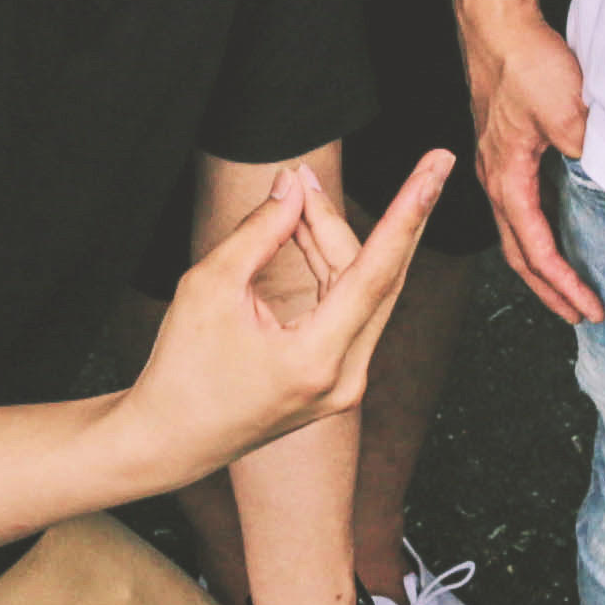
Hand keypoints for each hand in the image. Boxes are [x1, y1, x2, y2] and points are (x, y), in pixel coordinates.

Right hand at [128, 154, 453, 480]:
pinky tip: (303, 232)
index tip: (437, 168)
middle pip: (376, 278)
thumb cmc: (180, 369)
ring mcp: (345, 384)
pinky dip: (329, 268)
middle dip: (388, 216)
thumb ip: (260, 230)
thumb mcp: (210, 287)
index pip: (377, 272)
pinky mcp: (335, 380)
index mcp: (317, 360)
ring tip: (299, 194)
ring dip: (335, 239)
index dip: (408, 211)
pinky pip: (348, 310)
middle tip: (403, 163)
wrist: (167, 441)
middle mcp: (345, 378)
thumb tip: (293, 185)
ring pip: (364, 292)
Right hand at [463, 0, 602, 326]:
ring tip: (567, 281)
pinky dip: (537, 229)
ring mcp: (496, 162)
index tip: (590, 307)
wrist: (497, 18)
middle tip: (578, 313)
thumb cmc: (522, 60)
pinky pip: (519, 203)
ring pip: (516, 229)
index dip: (564, 285)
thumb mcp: (566, 110)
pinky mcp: (505, 145)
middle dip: (548, 289)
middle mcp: (494, 177)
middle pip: (518, 252)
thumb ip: (589, 152)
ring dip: (541, 261)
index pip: (535, 251)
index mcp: (505, 179)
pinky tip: (557, 225)